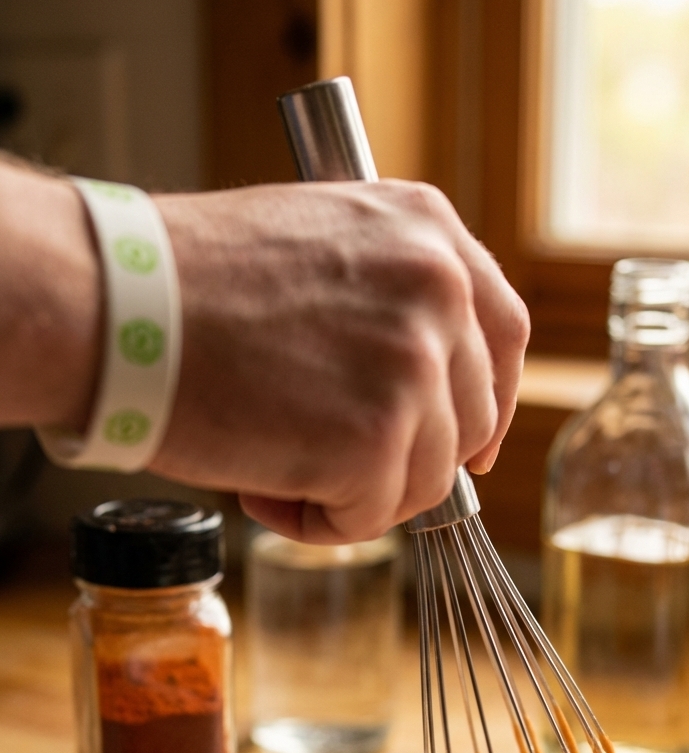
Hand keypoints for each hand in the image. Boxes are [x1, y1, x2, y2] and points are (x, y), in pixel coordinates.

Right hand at [153, 180, 528, 541]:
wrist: (120, 306)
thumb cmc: (190, 284)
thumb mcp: (319, 247)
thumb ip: (386, 302)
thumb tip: (420, 387)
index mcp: (429, 232)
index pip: (504, 334)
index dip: (489, 403)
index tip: (470, 449)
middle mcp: (439, 290)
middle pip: (467, 419)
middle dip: (403, 458)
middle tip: (326, 459)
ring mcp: (415, 364)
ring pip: (423, 479)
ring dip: (355, 491)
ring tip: (274, 462)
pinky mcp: (378, 436)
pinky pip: (371, 516)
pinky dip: (319, 520)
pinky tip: (265, 483)